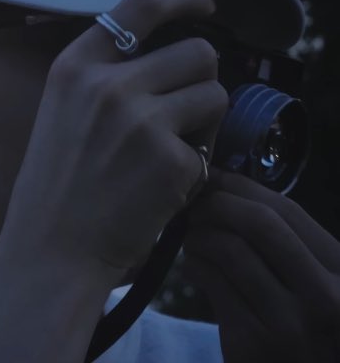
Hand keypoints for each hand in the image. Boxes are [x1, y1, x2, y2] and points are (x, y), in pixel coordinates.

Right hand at [3, 0, 227, 277]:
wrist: (50, 249)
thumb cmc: (57, 183)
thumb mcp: (61, 110)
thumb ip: (105, 74)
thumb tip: (168, 49)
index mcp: (75, 67)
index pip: (142, 4)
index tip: (205, 5)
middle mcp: (108, 85)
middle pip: (197, 52)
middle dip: (201, 78)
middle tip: (185, 109)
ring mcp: (140, 121)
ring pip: (215, 93)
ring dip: (205, 120)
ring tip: (174, 148)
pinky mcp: (170, 160)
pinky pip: (210, 148)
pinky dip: (197, 165)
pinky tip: (164, 185)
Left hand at [184, 171, 339, 362]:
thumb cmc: (302, 328)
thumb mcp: (311, 284)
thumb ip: (283, 243)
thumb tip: (224, 189)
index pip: (289, 210)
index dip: (243, 186)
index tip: (214, 176)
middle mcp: (326, 296)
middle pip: (260, 223)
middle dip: (217, 204)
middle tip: (193, 205)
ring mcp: (290, 322)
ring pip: (230, 250)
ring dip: (199, 235)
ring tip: (191, 237)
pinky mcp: (253, 341)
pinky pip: (212, 282)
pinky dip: (194, 265)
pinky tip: (193, 266)